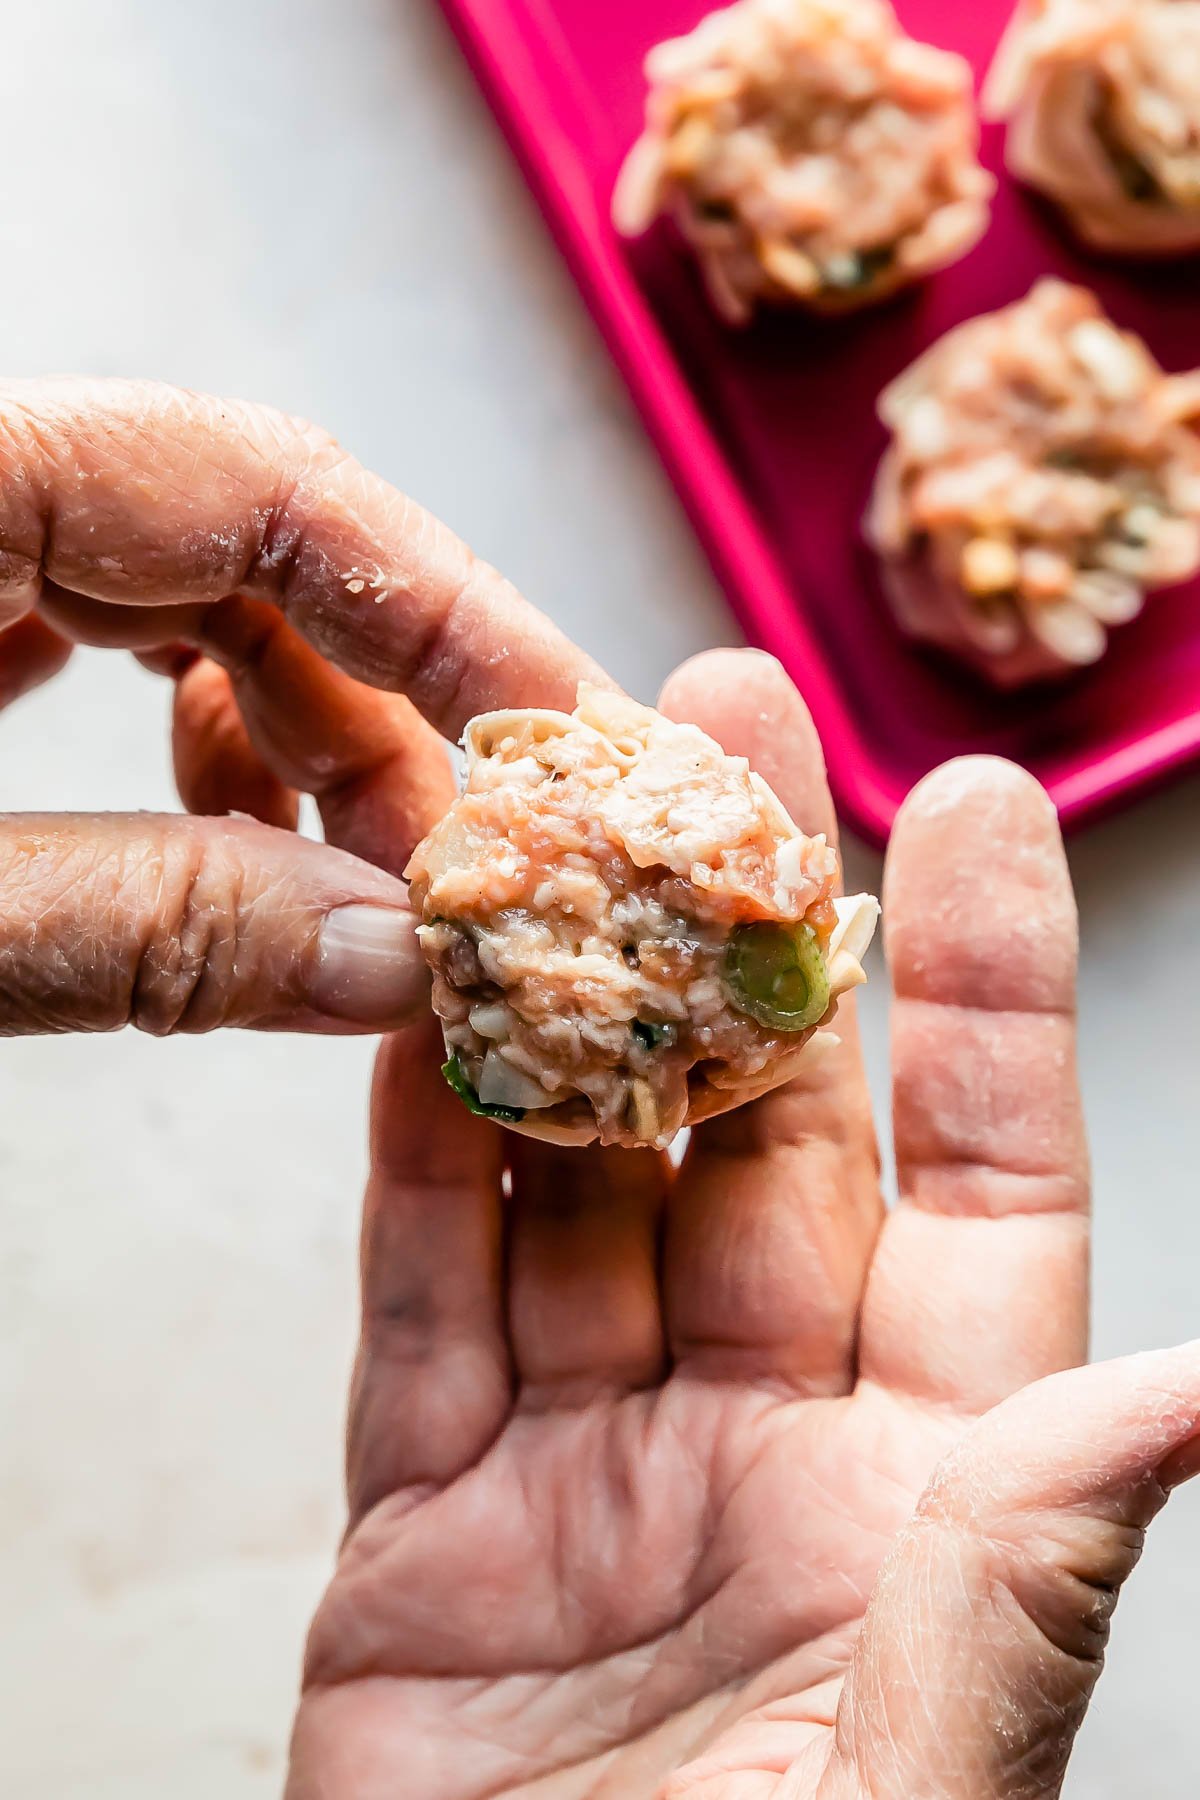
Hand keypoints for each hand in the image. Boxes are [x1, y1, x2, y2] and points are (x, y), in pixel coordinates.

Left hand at [0, 377, 599, 1035]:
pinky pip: (105, 640)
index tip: (576, 752)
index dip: (460, 620)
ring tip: (354, 908)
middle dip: (387, 732)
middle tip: (461, 902)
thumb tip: (390, 960)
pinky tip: (233, 849)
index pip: (277, 487)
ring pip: (191, 606)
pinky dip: (202, 745)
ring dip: (303, 754)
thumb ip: (145, 926)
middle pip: (257, 556)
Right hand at [290, 650, 1199, 1799]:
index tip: (962, 810)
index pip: (979, 1185)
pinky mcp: (427, 1525)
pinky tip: (417, 1019)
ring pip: (576, 1183)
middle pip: (759, 1133)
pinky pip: (424, 1303)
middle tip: (712, 724)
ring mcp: (589, 1469)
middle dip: (740, 929)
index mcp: (932, 1485)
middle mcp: (769, 1442)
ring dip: (560, 1008)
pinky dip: (414, 1163)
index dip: (975, 993)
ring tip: (545, 820)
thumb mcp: (926, 1767)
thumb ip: (1038, 1565)